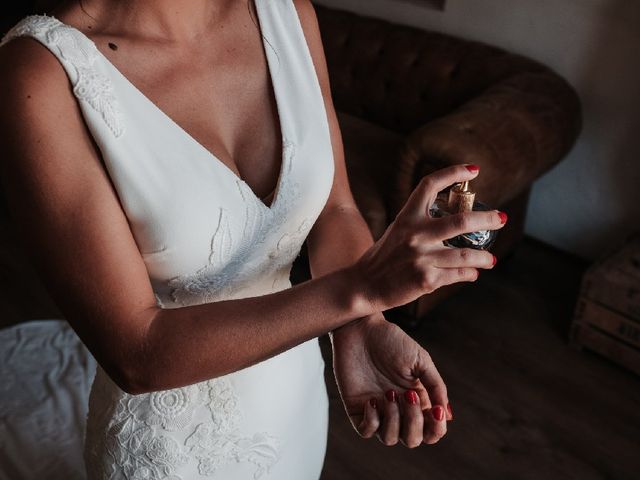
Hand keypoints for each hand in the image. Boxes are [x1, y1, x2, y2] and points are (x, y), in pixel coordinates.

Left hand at [330, 313, 451, 447]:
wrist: (361, 329)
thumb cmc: (392, 341)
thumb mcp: (421, 360)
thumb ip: (436, 387)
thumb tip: (446, 415)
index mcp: (418, 400)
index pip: (431, 431)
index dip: (436, 429)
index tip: (435, 411)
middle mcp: (399, 410)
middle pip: (412, 440)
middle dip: (413, 422)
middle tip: (407, 394)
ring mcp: (378, 411)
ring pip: (390, 439)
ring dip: (393, 419)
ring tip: (388, 393)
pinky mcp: (357, 409)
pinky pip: (366, 432)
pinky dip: (372, 421)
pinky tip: (372, 400)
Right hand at [348, 164, 505, 313]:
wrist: (364, 286)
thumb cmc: (383, 258)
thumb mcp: (397, 231)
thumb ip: (420, 223)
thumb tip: (455, 222)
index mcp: (407, 217)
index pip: (430, 185)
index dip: (453, 173)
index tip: (473, 170)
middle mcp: (415, 234)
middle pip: (462, 221)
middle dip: (488, 219)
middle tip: (501, 218)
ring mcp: (421, 258)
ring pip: (466, 254)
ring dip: (483, 257)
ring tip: (491, 260)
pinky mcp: (426, 280)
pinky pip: (458, 274)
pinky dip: (469, 274)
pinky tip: (473, 273)